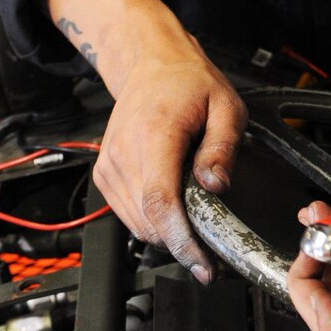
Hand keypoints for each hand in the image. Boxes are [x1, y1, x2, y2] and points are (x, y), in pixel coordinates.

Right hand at [92, 46, 245, 279]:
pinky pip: (128, 215)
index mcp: (155, 134)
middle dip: (181, 242)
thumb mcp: (226, 106)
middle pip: (148, 221)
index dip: (180, 240)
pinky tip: (172, 203)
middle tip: (211, 245)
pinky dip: (152, 220)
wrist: (151, 66)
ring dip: (166, 232)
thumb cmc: (188, 84)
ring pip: (137, 224)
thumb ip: (222, 147)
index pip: (160, 201)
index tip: (201, 264)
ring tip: (193, 214)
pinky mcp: (105, 175)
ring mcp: (109, 166)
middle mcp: (124, 153)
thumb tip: (216, 186)